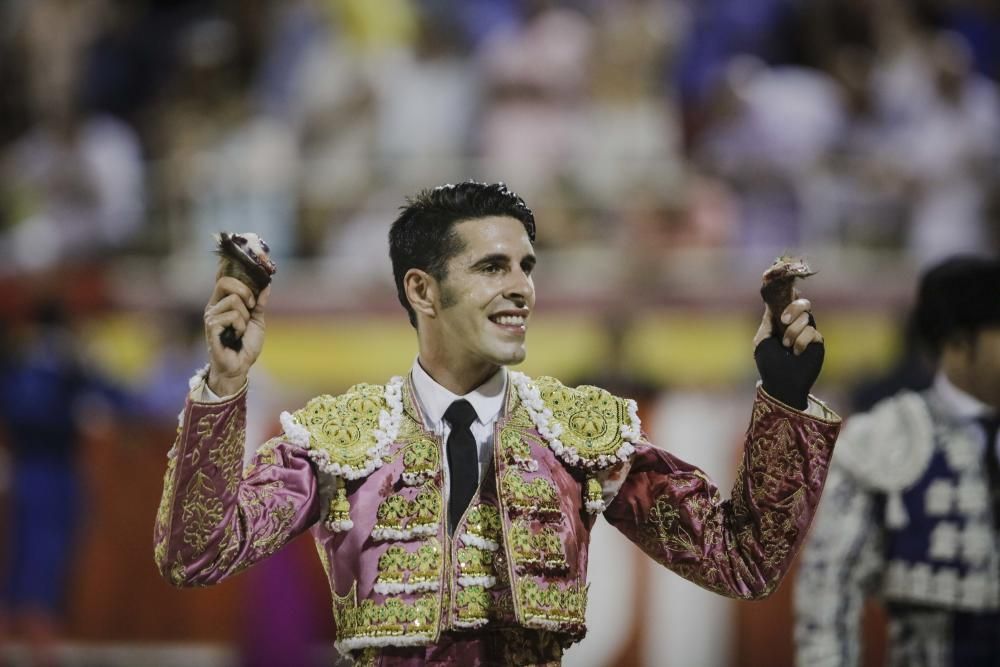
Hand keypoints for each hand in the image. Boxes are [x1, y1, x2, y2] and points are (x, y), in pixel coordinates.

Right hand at [204, 278, 269, 395]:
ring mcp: (210, 316)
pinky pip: (232, 316)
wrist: (240, 366)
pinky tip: (235, 337)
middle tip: (249, 314)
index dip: (242, 284)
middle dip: (246, 296)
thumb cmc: (246, 345)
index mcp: (222, 303)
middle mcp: (213, 307)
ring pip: (234, 301)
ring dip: (244, 318)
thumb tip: (267, 284)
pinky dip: (240, 327)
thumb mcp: (257, 320)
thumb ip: (260, 302)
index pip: (225, 280)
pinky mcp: (211, 327)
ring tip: (239, 331)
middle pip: (227, 284)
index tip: (253, 301)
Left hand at [753, 298, 823, 409]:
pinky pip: (812, 332)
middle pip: (802, 304)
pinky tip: (796, 352)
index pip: (788, 302)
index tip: (784, 290)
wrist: (782, 384)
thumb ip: (768, 321)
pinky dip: (801, 341)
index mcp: (781, 322)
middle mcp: (796, 325)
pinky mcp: (816, 342)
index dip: (788, 294)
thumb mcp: (762, 340)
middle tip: (784, 321)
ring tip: (786, 345)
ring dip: (793, 331)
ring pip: (807, 317)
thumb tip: (771, 302)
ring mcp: (807, 333)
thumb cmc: (769, 364)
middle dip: (793, 309)